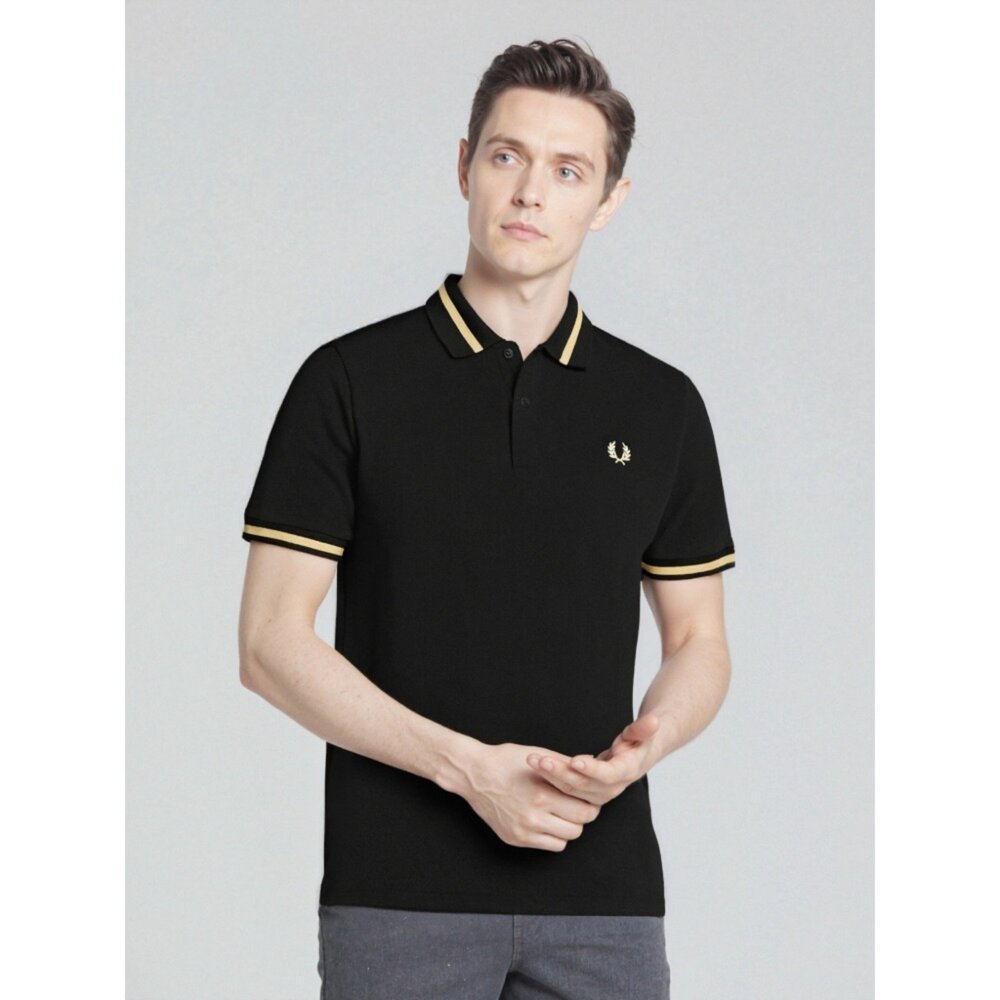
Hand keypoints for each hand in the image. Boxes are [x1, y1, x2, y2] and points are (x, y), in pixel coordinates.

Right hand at [461, 742, 602, 851]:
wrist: (473, 773)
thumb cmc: (505, 760)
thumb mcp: (539, 756)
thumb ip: (566, 766)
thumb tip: (591, 768)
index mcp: (542, 794)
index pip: (584, 811)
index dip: (590, 804)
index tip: (588, 797)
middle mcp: (533, 817)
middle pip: (578, 828)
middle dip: (582, 816)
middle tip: (577, 805)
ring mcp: (523, 831)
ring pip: (565, 840)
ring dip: (568, 827)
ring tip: (561, 812)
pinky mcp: (515, 838)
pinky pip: (548, 845)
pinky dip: (553, 835)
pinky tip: (547, 820)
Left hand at [525, 713, 661, 806]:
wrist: (639, 756)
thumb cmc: (639, 742)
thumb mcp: (642, 733)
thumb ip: (643, 728)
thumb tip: (654, 720)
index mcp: (624, 773)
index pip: (607, 775)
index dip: (591, 769)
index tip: (575, 760)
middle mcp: (609, 788)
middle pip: (582, 785)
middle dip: (559, 772)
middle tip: (539, 760)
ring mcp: (596, 794)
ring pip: (570, 789)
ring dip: (549, 776)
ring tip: (532, 761)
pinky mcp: (586, 793)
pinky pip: (565, 790)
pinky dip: (549, 781)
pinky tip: (534, 769)